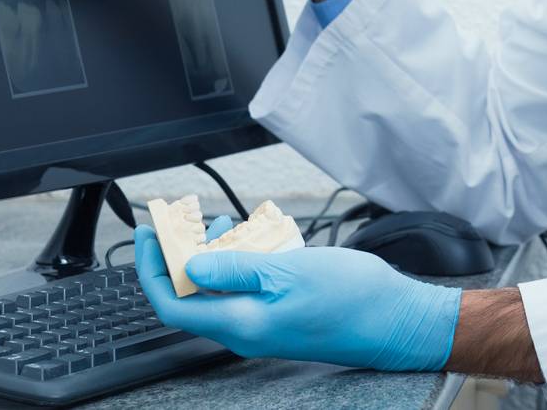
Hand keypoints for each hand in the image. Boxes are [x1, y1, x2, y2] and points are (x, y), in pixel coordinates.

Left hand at [133, 216, 460, 370]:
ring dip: (220, 252)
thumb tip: (188, 267)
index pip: (173, 302)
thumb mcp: (288, 271)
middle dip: (185, 253)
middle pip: (195, 293)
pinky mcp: (288, 314)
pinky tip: (264, 239)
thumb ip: (234, 269)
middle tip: (184, 219)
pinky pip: (253, 288)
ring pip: (226, 287)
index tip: (148, 234)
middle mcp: (248, 328)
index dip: (152, 268)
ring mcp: (269, 323)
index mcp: (241, 321)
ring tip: (227, 223)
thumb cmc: (351, 297)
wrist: (398, 320)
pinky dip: (250, 260)